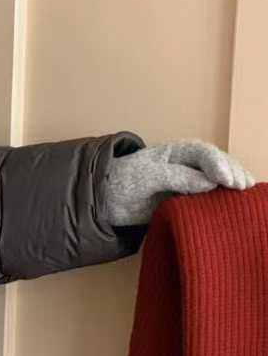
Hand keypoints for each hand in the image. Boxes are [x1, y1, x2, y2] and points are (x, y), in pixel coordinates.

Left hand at [102, 138, 256, 226]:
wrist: (108, 199)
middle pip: (217, 164)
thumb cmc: (126, 181)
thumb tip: (210, 183)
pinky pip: (209, 197)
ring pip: (218, 179)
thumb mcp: (149, 176)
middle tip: (241, 187)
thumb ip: (177, 177)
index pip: (204, 154)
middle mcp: (189, 164)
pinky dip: (222, 199)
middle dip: (231, 173)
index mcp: (179, 151)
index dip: (217, 165)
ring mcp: (191, 181)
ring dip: (232, 184)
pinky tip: (234, 203)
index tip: (225, 180)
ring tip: (246, 191)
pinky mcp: (188, 198)